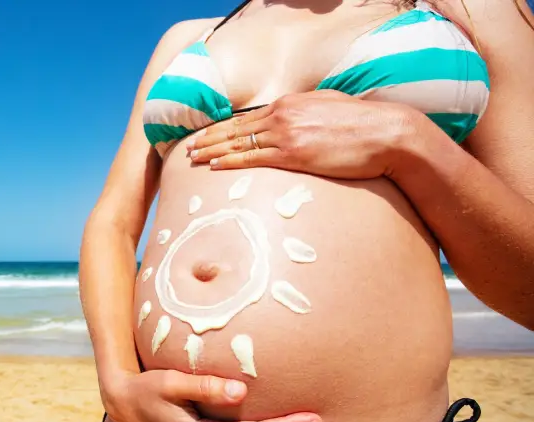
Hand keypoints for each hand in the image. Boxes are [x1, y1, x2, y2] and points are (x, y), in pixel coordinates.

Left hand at [187, 90, 413, 178]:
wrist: (386, 134)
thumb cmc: (361, 124)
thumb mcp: (327, 107)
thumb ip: (304, 112)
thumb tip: (290, 119)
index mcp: (289, 103)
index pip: (246, 118)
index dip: (222, 127)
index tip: (206, 134)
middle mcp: (282, 115)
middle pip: (236, 129)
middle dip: (209, 138)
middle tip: (189, 147)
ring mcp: (287, 134)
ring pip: (239, 143)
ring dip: (213, 151)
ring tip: (194, 158)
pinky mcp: (294, 154)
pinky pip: (254, 159)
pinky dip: (231, 162)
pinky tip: (216, 166)